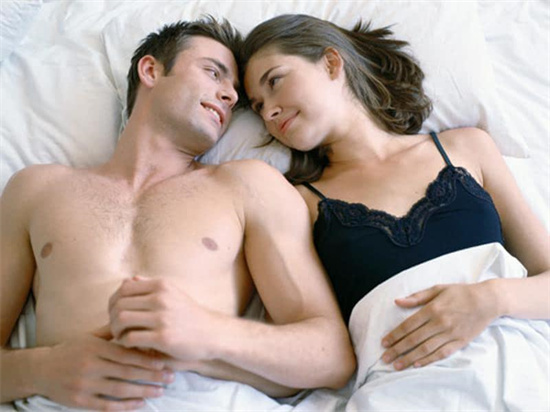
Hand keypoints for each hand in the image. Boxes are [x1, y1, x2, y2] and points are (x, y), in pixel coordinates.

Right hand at [36, 326, 173, 409]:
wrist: (41, 369)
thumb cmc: (72, 349)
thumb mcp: (90, 336)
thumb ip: (112, 331)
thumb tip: (137, 317)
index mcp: (95, 348)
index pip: (126, 354)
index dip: (147, 359)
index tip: (165, 362)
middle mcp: (90, 366)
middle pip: (126, 372)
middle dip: (151, 376)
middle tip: (171, 377)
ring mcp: (84, 385)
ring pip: (119, 390)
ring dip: (142, 391)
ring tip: (160, 391)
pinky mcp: (79, 401)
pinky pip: (105, 406)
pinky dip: (124, 406)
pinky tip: (140, 404)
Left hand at [108, 276, 219, 363]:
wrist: (212, 333)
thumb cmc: (189, 314)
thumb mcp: (172, 293)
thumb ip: (150, 286)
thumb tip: (128, 279)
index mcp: (161, 285)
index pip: (124, 288)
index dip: (114, 301)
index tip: (115, 312)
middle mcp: (161, 298)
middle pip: (119, 304)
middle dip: (111, 317)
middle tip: (115, 327)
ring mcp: (162, 317)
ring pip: (121, 320)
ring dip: (116, 330)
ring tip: (121, 336)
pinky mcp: (163, 337)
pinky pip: (131, 338)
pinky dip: (125, 342)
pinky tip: (130, 345)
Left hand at [381, 282, 498, 369]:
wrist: (487, 300)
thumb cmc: (460, 292)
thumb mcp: (437, 289)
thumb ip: (416, 297)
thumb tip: (397, 301)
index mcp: (432, 309)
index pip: (408, 325)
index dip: (395, 335)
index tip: (384, 343)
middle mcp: (440, 322)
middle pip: (414, 339)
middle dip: (397, 350)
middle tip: (385, 358)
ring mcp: (450, 333)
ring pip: (426, 349)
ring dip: (409, 358)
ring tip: (397, 365)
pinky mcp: (460, 342)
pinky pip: (442, 353)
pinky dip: (429, 360)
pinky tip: (417, 364)